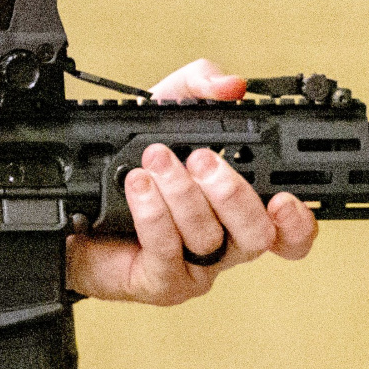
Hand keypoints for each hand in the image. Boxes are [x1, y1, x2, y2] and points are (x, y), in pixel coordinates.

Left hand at [65, 58, 317, 304]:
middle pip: (258, 235)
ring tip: (155, 161)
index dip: (299, 221)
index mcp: (238, 209)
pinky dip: (154, 213)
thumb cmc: (128, 164)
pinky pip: (168, 250)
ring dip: (182, 194)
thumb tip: (231, 85)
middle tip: (200, 160)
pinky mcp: (160, 283)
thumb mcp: (163, 110)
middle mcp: (225, 243)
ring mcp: (194, 268)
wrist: (69, 207)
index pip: (289, 229)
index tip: (284, 198)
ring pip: (210, 239)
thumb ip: (199, 86)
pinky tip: (138, 187)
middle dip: (232, 193)